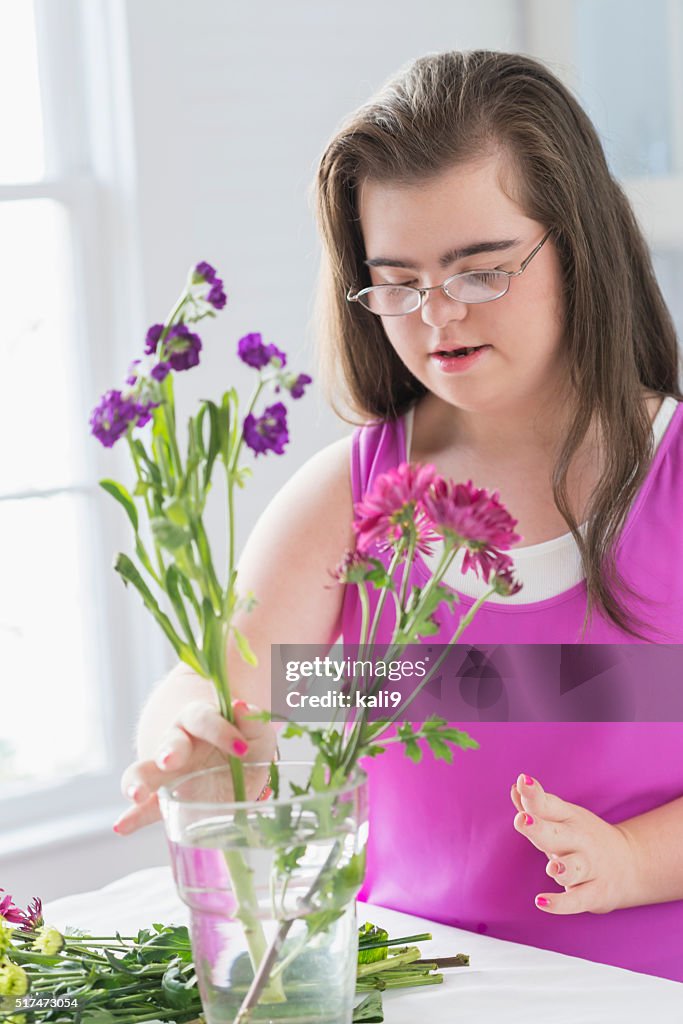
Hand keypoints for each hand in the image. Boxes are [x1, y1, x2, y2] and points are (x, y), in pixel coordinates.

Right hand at [114, 699, 276, 834]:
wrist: (234, 763)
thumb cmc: (244, 743)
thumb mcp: (254, 731)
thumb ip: (250, 720)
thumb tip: (241, 707)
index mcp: (199, 721)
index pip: (203, 719)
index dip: (220, 730)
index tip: (241, 747)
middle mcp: (178, 740)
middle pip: (169, 742)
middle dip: (169, 751)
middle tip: (169, 761)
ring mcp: (167, 771)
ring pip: (147, 771)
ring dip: (139, 781)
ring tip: (136, 794)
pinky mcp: (165, 798)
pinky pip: (147, 808)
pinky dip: (134, 817)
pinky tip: (122, 827)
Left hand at [510, 773, 639, 913]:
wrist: (631, 863)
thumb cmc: (581, 838)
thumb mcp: (562, 819)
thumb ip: (537, 806)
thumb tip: (514, 788)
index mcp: (569, 818)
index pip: (549, 805)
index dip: (534, 795)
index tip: (523, 782)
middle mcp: (580, 840)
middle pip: (557, 833)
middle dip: (540, 828)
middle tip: (522, 820)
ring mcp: (590, 866)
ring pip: (574, 868)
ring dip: (563, 868)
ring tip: (552, 868)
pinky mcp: (595, 893)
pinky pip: (577, 900)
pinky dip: (561, 904)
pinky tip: (542, 902)